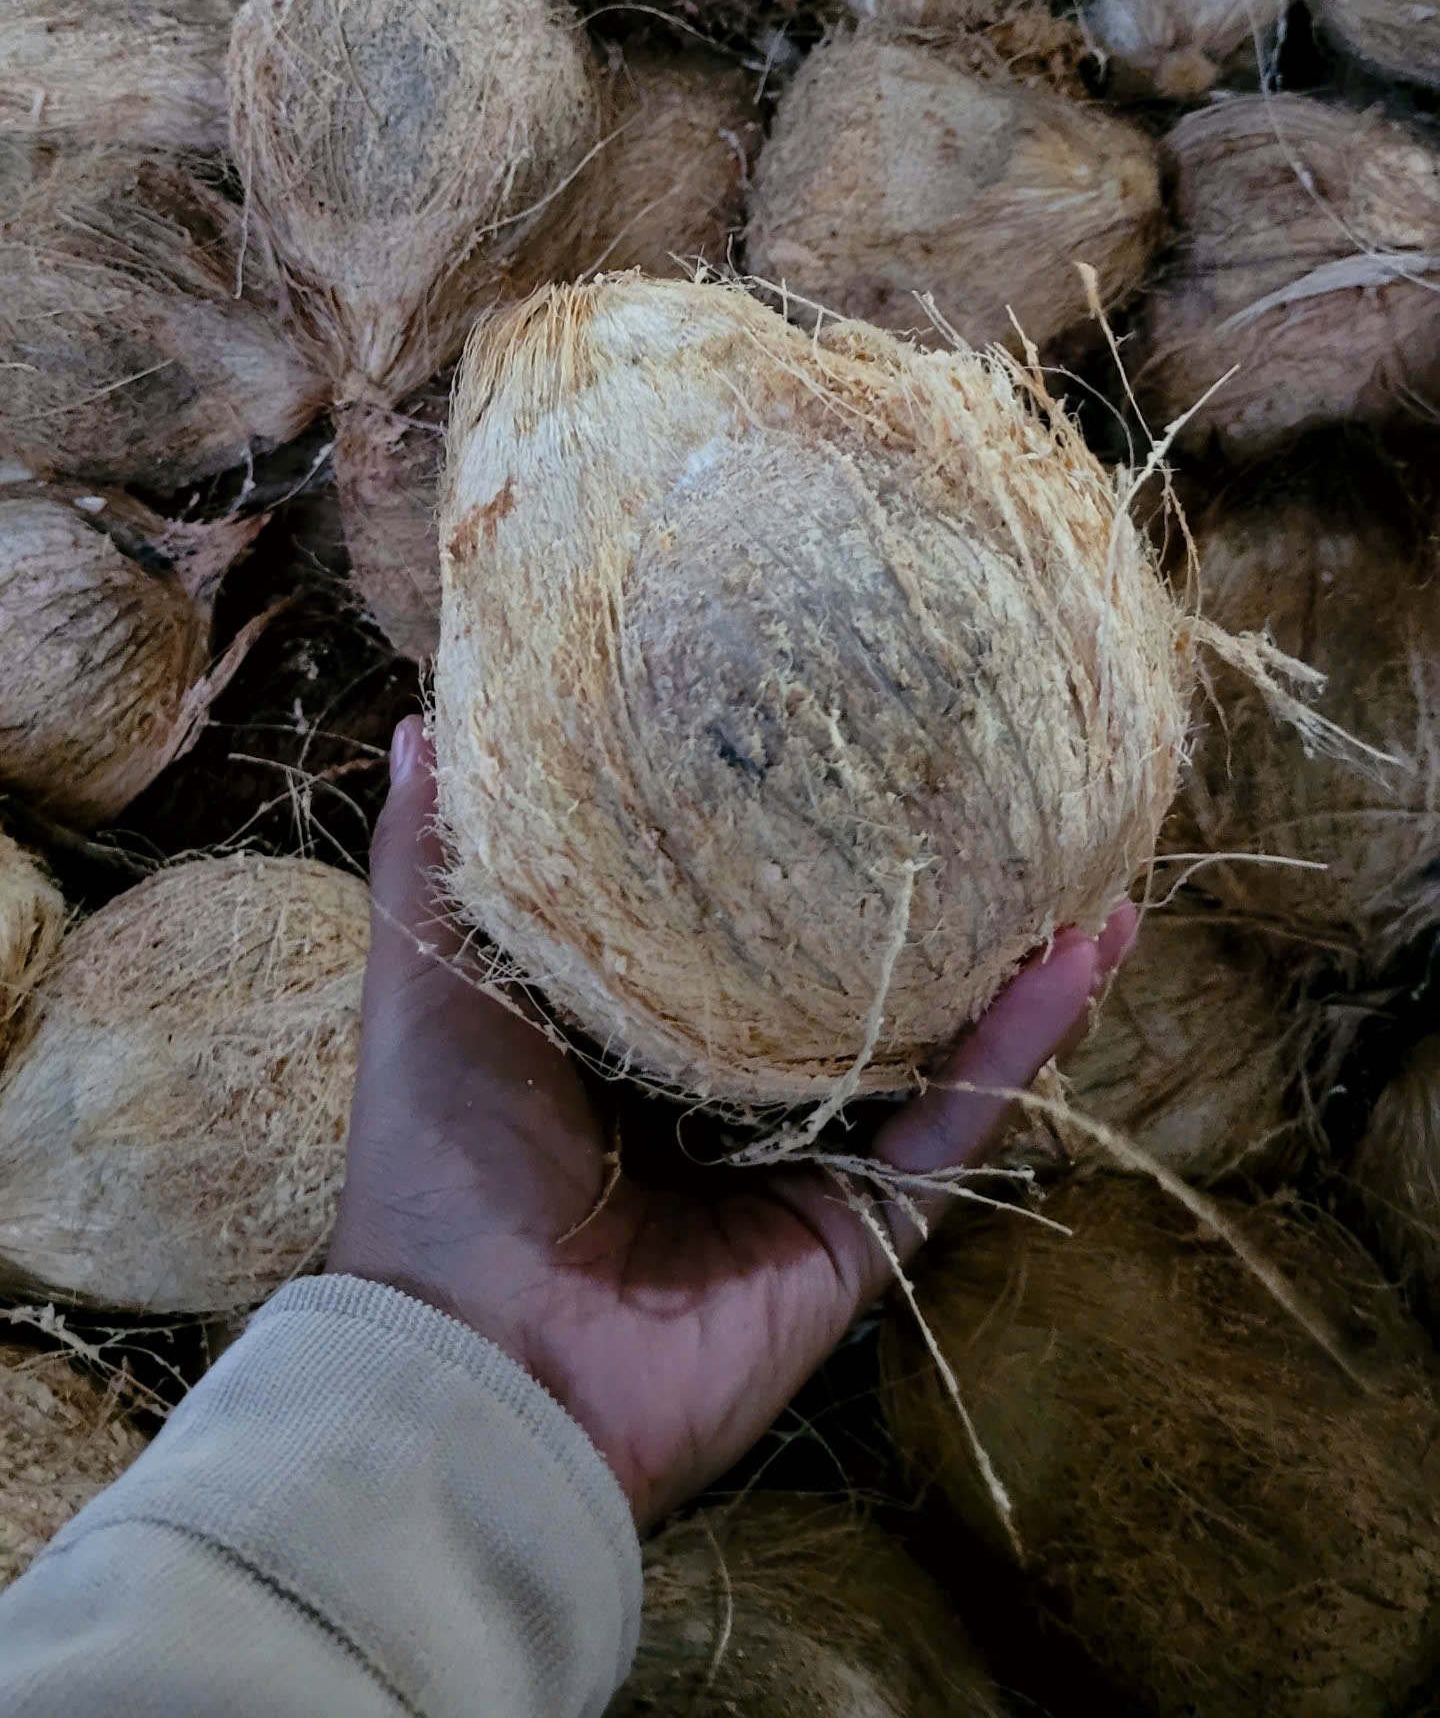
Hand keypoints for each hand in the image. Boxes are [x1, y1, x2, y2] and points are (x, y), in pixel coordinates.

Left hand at [328, 717, 1135, 1530]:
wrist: (475, 1365)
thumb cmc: (439, 1163)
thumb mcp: (427, 983)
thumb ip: (432, 860)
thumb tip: (422, 716)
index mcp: (634, 1032)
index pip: (736, 916)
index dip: (793, 833)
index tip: (851, 733)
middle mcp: (729, 1093)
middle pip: (852, 977)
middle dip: (929, 896)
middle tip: (998, 786)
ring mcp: (805, 1162)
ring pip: (933, 1045)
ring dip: (1013, 964)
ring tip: (1091, 866)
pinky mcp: (860, 1230)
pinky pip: (956, 1130)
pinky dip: (1019, 1048)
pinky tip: (1086, 957)